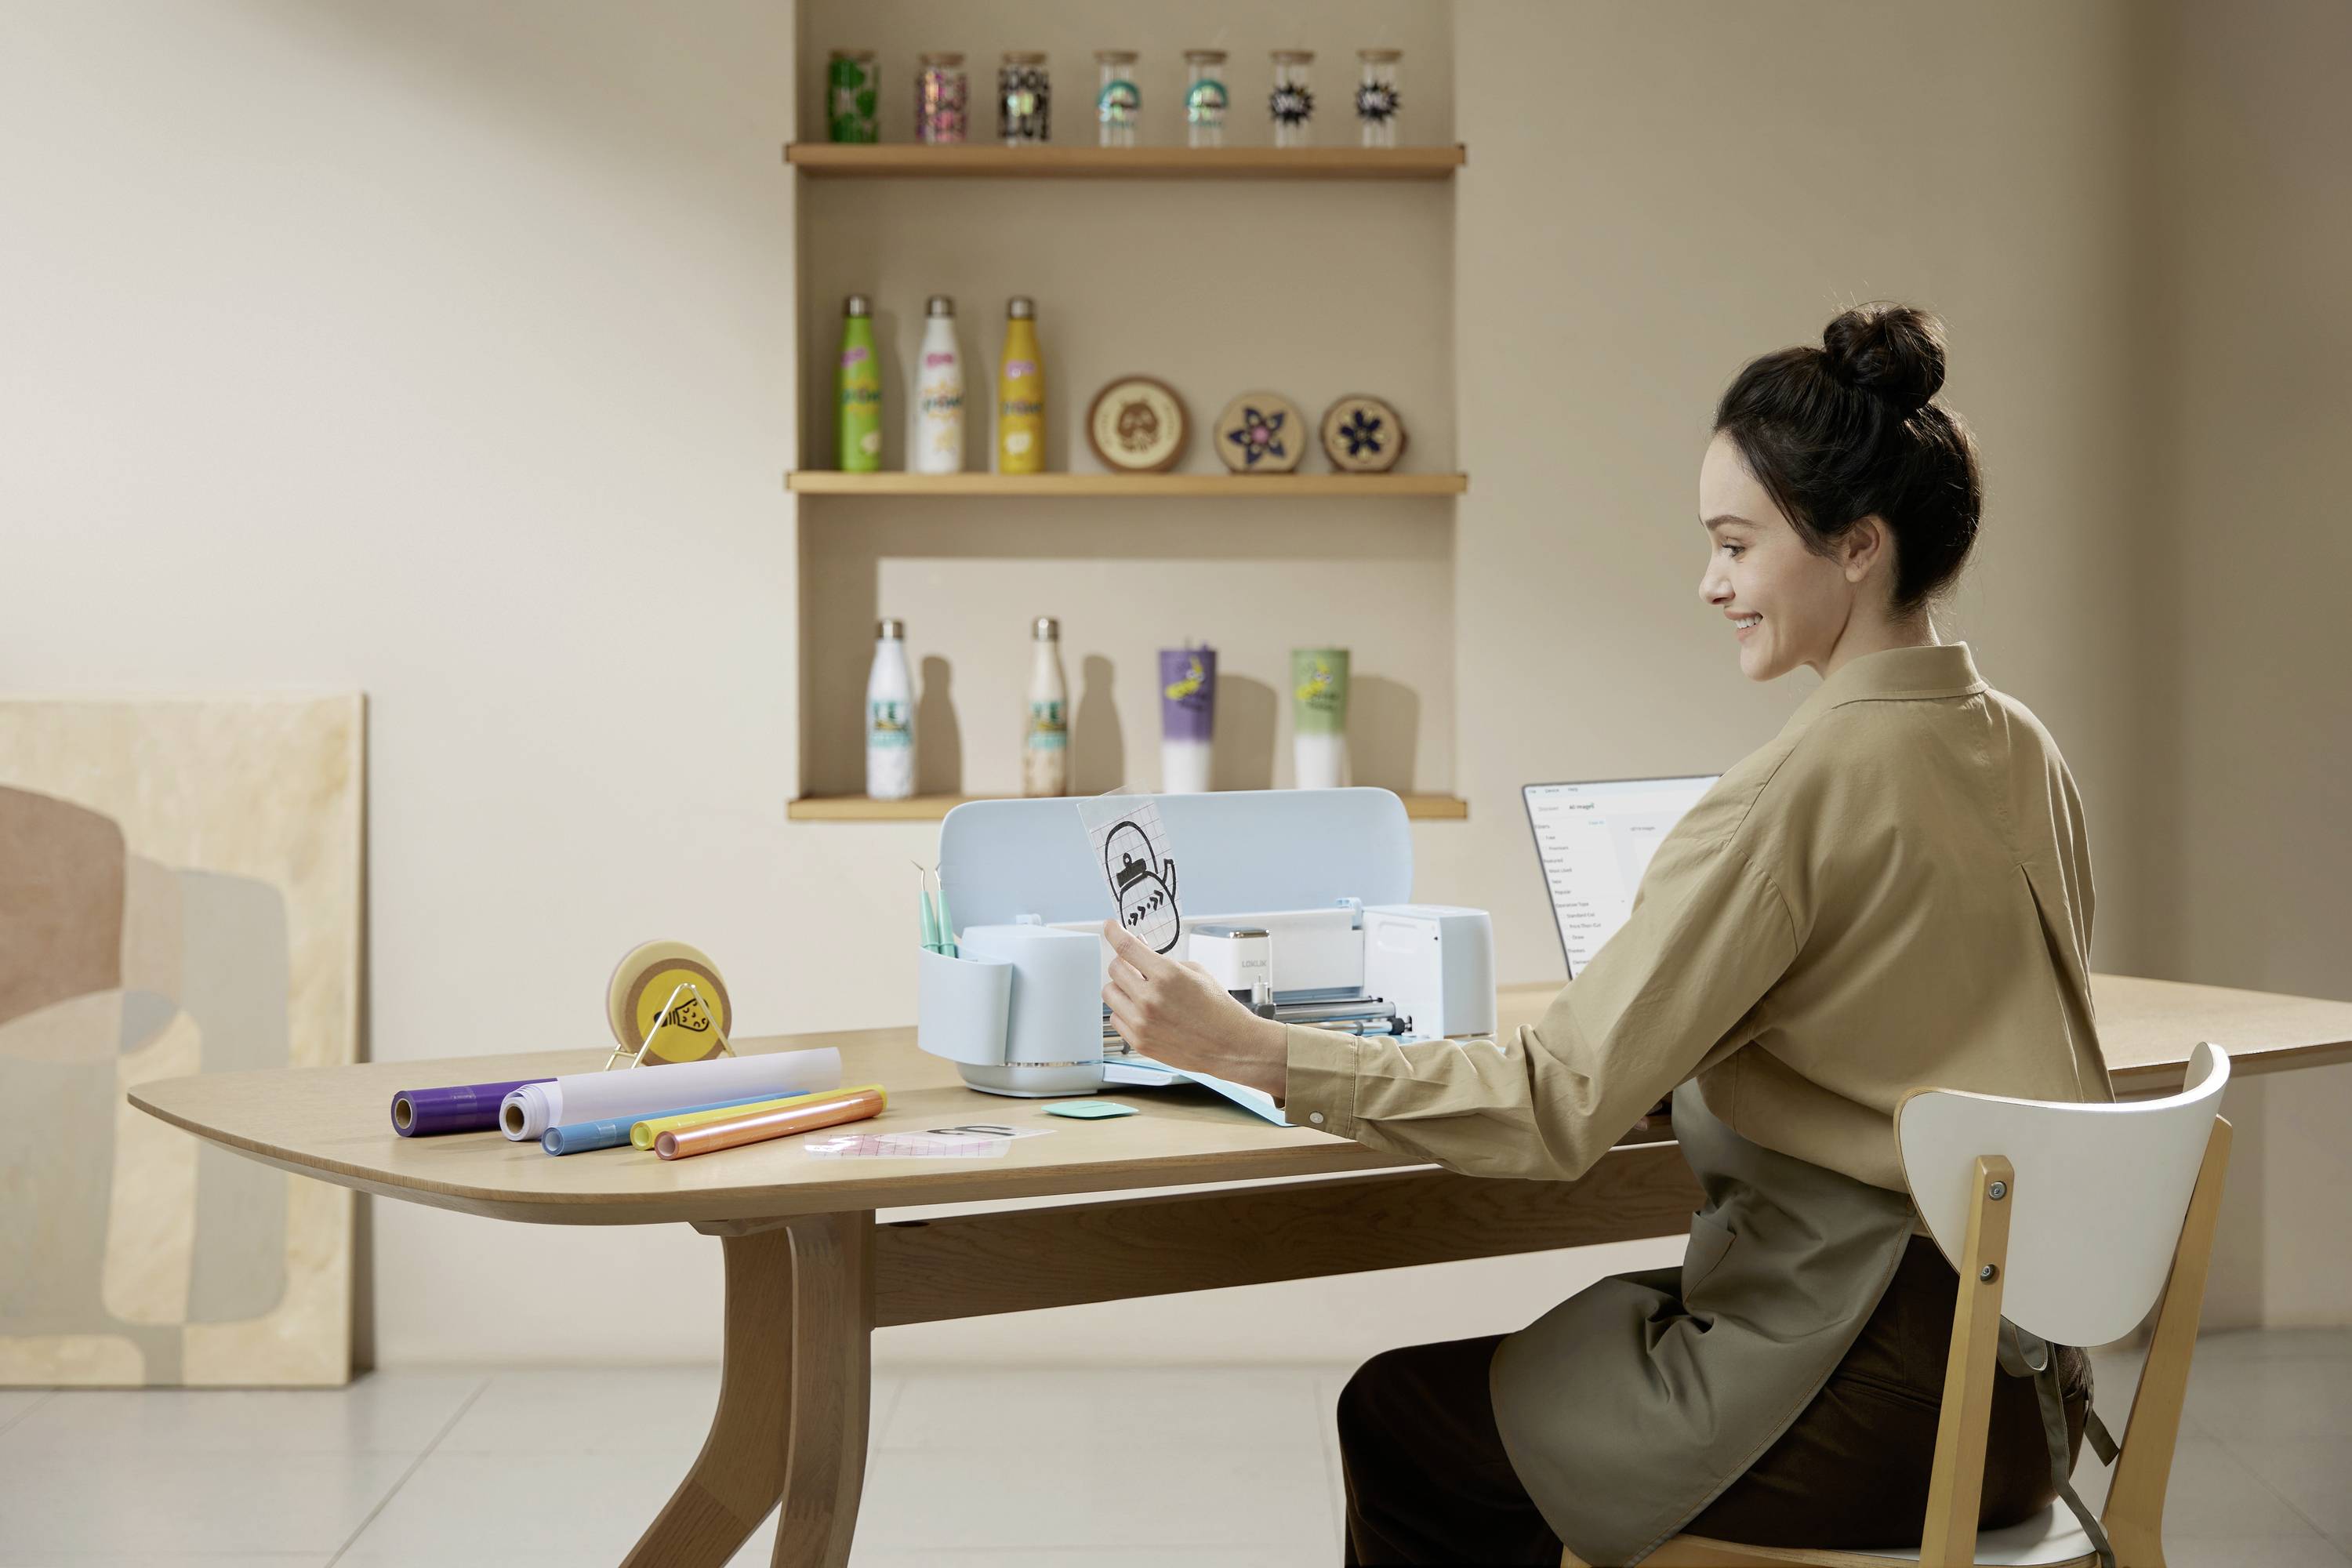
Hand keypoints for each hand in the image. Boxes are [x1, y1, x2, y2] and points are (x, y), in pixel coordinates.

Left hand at [1101, 920, 1288, 1101]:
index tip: (1110, 927)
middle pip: (1114, 969)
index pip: (1126, 947)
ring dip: (1122, 988)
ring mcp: (1142, 1022)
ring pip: (1109, 993)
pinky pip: (1115, 1018)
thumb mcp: (1195, 972)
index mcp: (1166, 975)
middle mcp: (1150, 999)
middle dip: (1125, 963)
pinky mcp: (1139, 1042)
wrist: (1230, 1045)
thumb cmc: (1217, 1008)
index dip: (1114, 932)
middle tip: (1137, 967)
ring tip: (1142, 993)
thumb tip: (1138, 948)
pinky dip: (1125, 1011)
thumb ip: (1163, 960)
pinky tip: (1144, 1012)